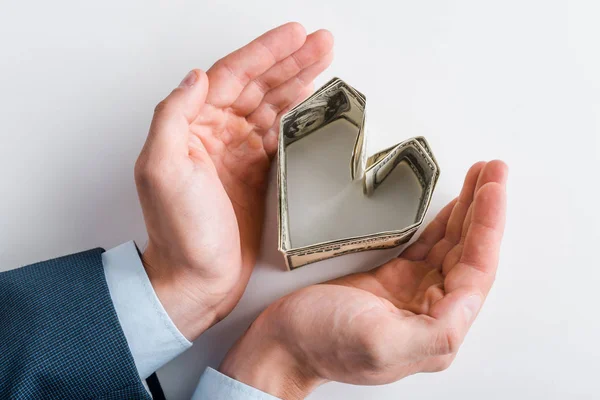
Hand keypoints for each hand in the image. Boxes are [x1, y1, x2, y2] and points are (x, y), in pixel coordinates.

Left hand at [134, 23, 333, 339]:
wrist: (196, 279)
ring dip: (299, 81)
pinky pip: (280, 134)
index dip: (266, 52)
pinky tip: (313, 104)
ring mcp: (238, 153)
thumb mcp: (161, 170)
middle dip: (291, 60)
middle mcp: (216, 134)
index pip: (233, 75)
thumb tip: (196, 76)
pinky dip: (298, 116)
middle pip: (258, 84)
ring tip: (325, 61)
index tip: (295, 35)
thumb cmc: (179, 233)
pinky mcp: (256, 174)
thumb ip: (173, 116)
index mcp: (193, 126)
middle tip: (322, 42)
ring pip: (273, 105)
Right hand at [220, 160, 507, 398]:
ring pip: (452, 246)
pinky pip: (428, 246)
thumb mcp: (379, 343)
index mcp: (437, 330)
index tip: (493, 187)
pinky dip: (442, 223)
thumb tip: (469, 301)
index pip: (476, 270)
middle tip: (493, 171)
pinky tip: (452, 207)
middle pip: (470, 253)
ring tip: (481, 178)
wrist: (282, 343)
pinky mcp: (392, 281)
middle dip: (484, 209)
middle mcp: (432, 312)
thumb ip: (434, 331)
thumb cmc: (320, 343)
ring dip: (468, 211)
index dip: (488, 225)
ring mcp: (412, 294)